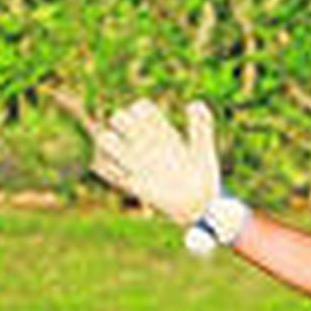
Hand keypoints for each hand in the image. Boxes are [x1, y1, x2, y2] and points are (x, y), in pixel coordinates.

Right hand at [92, 99, 219, 228]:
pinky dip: (106, 169)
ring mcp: (138, 164)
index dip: (139, 110)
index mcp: (162, 134)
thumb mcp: (202, 151)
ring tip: (120, 152)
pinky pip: (108, 172)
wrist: (200, 207)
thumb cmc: (204, 178)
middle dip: (120, 121)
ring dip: (108, 142)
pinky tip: (119, 172)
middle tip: (134, 137)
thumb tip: (195, 103)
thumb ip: (201, 127)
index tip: (151, 124)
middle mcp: (147, 145)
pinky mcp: (133, 184)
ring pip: (107, 141)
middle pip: (119, 119)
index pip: (141, 109)